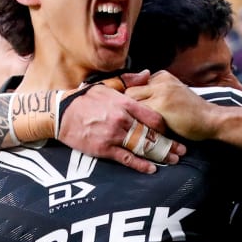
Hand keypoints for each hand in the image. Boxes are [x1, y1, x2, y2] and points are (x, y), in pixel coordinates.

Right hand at [58, 74, 185, 174]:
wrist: (60, 113)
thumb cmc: (84, 99)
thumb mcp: (107, 85)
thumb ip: (129, 81)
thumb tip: (148, 74)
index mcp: (124, 103)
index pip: (153, 115)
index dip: (165, 125)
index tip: (173, 130)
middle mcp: (122, 120)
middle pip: (151, 134)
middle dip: (169, 144)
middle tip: (181, 151)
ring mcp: (113, 135)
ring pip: (142, 148)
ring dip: (160, 155)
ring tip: (172, 160)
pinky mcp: (104, 149)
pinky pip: (127, 159)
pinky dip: (141, 165)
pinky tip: (152, 168)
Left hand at [124, 71, 218, 140]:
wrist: (210, 119)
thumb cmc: (192, 112)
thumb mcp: (174, 93)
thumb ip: (156, 92)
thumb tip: (133, 97)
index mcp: (163, 76)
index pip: (135, 84)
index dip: (133, 99)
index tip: (134, 109)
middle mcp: (160, 81)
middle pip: (129, 91)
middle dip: (129, 106)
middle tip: (133, 119)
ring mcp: (160, 92)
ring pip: (130, 102)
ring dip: (132, 115)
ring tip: (139, 125)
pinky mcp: (160, 106)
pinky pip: (138, 114)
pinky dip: (138, 123)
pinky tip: (145, 130)